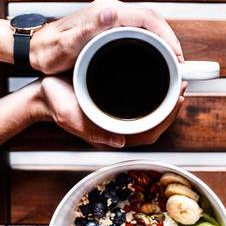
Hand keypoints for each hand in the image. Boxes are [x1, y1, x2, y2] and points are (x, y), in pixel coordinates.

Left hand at [30, 0, 183, 73]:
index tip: (176, 56)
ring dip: (163, 41)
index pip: (145, 18)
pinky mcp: (109, 28)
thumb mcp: (64, 46)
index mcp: (103, 13)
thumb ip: (86, 30)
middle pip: (151, 20)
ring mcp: (110, 19)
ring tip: (172, 62)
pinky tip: (156, 56)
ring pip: (147, 25)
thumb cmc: (48, 51)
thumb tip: (110, 13)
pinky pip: (138, 31)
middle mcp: (109, 12)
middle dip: (169, 39)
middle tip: (179, 63)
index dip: (166, 36)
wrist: (36, 49)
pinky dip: (152, 42)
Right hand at [35, 76, 186, 147]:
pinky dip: (154, 97)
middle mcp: (118, 128)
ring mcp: (117, 118)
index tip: (178, 98)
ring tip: (175, 83)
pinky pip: (141, 107)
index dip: (167, 118)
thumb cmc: (56, 104)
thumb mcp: (70, 117)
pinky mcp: (115, 107)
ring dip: (165, 102)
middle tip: (181, 84)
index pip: (149, 133)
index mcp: (111, 134)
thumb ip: (93, 131)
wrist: (44, 96)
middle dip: (172, 107)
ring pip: (150, 115)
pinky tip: (158, 84)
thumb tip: (119, 142)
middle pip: (155, 124)